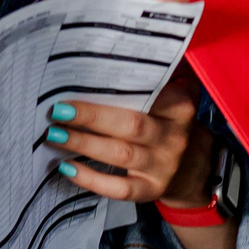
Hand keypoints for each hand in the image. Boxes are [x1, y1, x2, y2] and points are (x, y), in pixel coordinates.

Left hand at [45, 80, 194, 203]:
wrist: (192, 170)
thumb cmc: (168, 125)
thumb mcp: (173, 101)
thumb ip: (155, 80)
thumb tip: (105, 58)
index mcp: (179, 108)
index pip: (153, 92)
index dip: (120, 86)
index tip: (87, 77)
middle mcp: (173, 136)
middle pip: (131, 124)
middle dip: (92, 116)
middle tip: (59, 110)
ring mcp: (162, 166)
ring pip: (120, 154)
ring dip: (84, 143)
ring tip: (55, 136)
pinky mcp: (151, 190)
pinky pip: (120, 188)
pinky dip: (92, 179)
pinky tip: (68, 168)